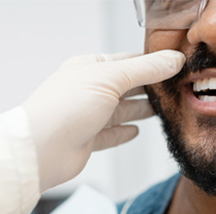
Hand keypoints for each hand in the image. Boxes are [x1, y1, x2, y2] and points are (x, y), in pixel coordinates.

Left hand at [22, 51, 184, 191]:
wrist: (42, 149)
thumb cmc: (65, 108)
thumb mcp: (111, 78)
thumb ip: (145, 70)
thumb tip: (173, 60)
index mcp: (88, 68)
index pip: (126, 61)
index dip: (150, 63)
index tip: (174, 66)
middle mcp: (87, 91)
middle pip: (125, 87)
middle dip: (148, 87)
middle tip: (173, 88)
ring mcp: (87, 116)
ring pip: (120, 111)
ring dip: (140, 110)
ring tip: (161, 108)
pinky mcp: (87, 140)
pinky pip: (110, 135)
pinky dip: (124, 132)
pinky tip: (135, 131)